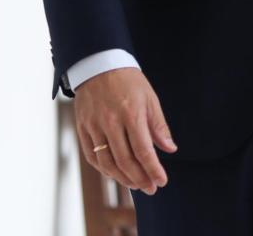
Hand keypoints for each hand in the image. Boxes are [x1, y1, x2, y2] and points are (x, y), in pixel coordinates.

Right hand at [74, 68, 176, 194]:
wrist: (98, 65)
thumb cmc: (128, 81)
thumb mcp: (150, 98)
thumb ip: (159, 126)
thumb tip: (170, 149)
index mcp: (131, 114)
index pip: (143, 151)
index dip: (153, 169)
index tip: (162, 181)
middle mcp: (111, 122)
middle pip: (125, 161)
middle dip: (140, 179)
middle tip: (150, 188)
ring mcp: (94, 126)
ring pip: (107, 163)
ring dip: (122, 178)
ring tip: (135, 184)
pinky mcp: (82, 128)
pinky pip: (92, 156)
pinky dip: (104, 169)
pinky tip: (115, 174)